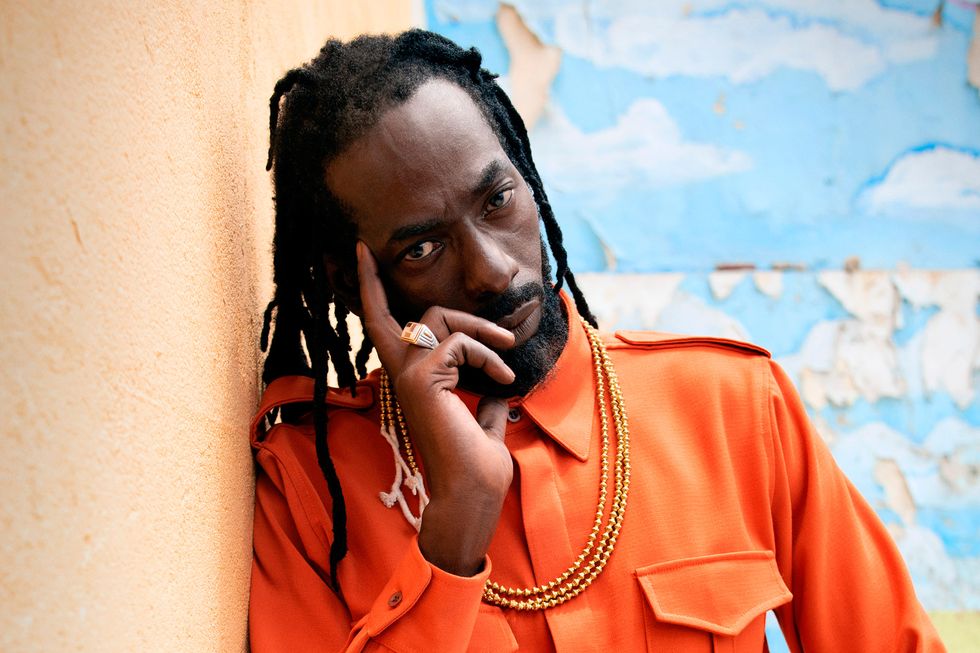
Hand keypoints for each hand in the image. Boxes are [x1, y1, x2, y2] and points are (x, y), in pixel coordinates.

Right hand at [356, 241, 515, 574]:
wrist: (472, 495)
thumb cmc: (477, 468)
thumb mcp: (482, 422)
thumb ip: (483, 402)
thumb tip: (497, 394)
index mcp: (411, 382)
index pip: (386, 329)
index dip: (372, 291)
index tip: (363, 255)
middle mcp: (401, 375)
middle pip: (393, 313)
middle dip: (390, 286)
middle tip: (396, 269)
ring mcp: (407, 375)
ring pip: (437, 317)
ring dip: (479, 329)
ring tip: (508, 354)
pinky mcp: (421, 377)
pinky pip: (457, 340)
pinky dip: (487, 352)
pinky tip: (503, 376)